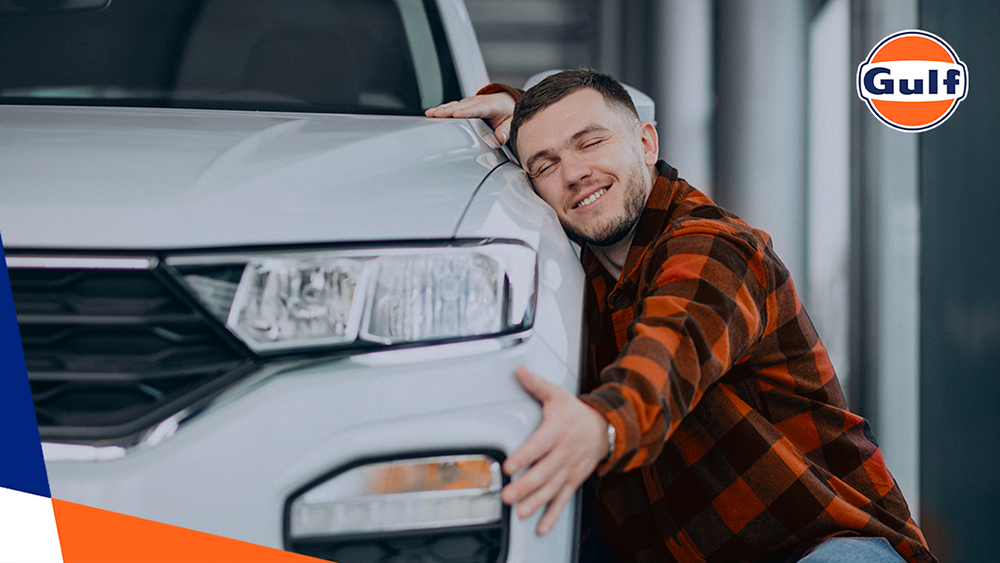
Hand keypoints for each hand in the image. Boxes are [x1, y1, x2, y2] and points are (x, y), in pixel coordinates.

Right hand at [424, 92, 515, 142]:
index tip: (457, 114)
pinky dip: (442, 110)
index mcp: (491, 105)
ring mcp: (469, 103)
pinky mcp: (464, 106)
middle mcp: (478, 101)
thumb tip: (500, 138)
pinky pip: (452, 107)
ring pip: (454, 105)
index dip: (467, 111)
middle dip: (448, 110)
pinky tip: (431, 113)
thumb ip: (506, 131)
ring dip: (442, 109)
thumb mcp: (511, 122)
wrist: (505, 102)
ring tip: (430, 113)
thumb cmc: (507, 113)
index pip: (477, 109)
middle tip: (436, 114)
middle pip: (461, 106)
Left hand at [502, 366, 610, 534]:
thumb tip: (520, 370)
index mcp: (557, 431)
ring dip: (536, 502)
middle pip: (543, 472)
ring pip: (552, 488)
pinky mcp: (574, 480)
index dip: (524, 456)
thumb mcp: (557, 394)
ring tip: (521, 512)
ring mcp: (570, 469)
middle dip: (525, 485)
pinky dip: (553, 515)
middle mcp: (564, 453)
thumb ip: (536, 384)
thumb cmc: (576, 412)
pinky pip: (563, 499)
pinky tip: (541, 526)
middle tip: (508, 495)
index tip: (509, 465)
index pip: (538, 445)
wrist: (607, 427)